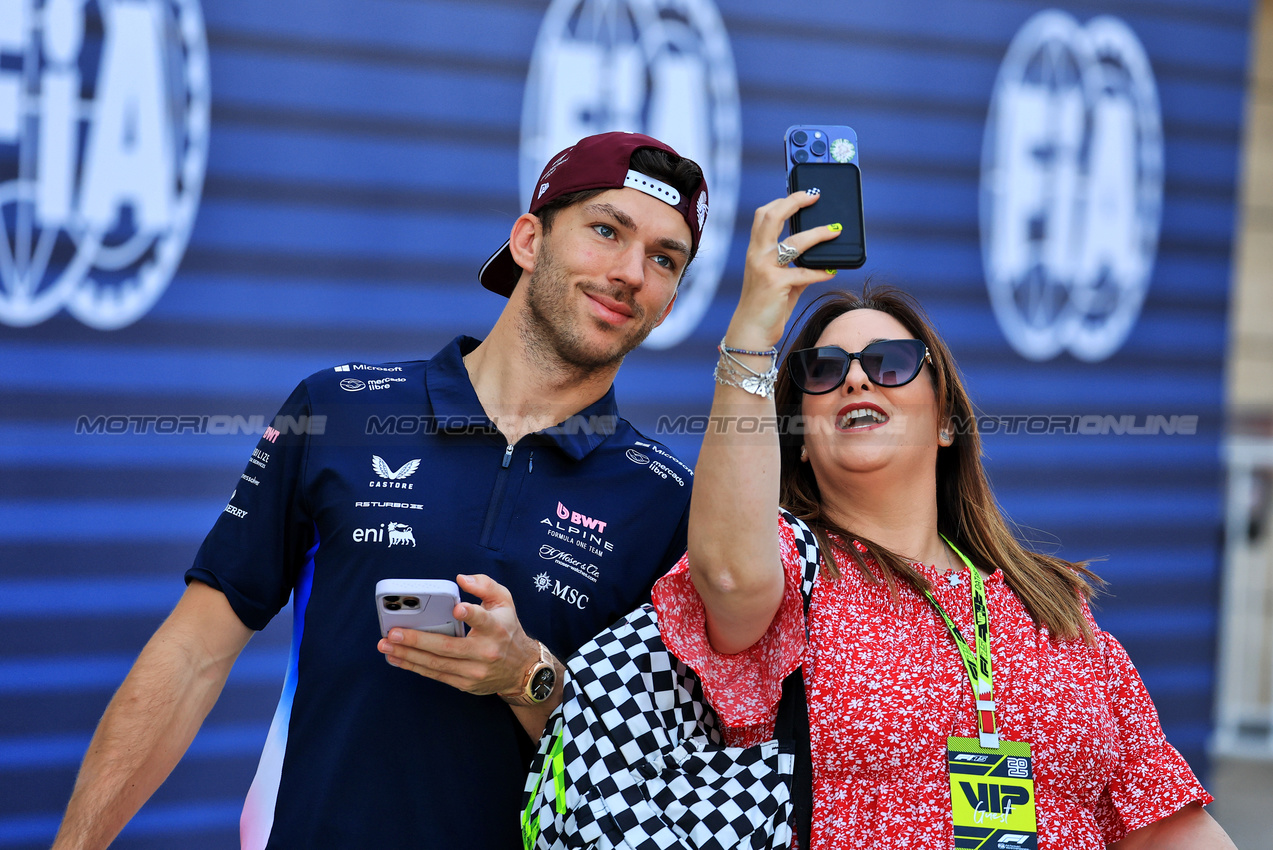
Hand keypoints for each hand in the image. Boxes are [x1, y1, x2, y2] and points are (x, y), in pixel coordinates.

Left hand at [376, 573, 537, 695]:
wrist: (522, 669)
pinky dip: (414, 667)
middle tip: (393, 632)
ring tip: (386, 646)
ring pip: (436, 664)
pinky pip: (436, 675)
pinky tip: (397, 658)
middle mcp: (485, 652)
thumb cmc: (507, 629)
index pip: (482, 620)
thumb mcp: (505, 601)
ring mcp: (474, 671)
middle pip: (447, 647)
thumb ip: (485, 585)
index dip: (470, 614)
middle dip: (417, 640)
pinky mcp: (465, 683)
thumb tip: (461, 578)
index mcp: (496, 627)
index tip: (456, 609)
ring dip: (408, 655)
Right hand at [725, 190, 840, 350]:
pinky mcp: (776, 284)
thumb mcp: (778, 278)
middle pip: (773, 216)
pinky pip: (805, 272)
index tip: (804, 195)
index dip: (783, 200)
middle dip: (795, 202)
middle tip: (815, 197)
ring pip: (794, 242)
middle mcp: (757, 254)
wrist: (752, 330)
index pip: (765, 215)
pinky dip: (821, 271)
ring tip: (835, 232)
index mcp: (756, 250)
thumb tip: (821, 252)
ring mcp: (765, 268)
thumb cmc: (767, 304)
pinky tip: (832, 270)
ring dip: (818, 235)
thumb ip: (795, 264)